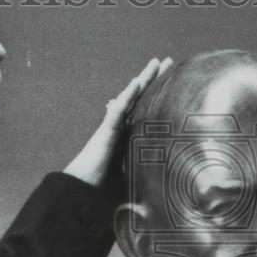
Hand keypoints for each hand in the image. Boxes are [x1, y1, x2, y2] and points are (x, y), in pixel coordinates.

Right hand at [63, 57, 172, 187]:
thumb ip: (148, 180)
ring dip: (143, 79)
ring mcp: (114, 128)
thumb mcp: (136, 181)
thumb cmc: (107, 192)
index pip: (147, 111)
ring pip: (130, 98)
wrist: (84, 194)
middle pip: (140, 98)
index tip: (172, 84)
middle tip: (167, 61)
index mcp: (130, 137)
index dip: (158, 96)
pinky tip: (136, 83)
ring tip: (156, 62)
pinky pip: (118, 111)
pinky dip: (127, 96)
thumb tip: (164, 194)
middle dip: (153, 80)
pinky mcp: (106, 133)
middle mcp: (122, 128)